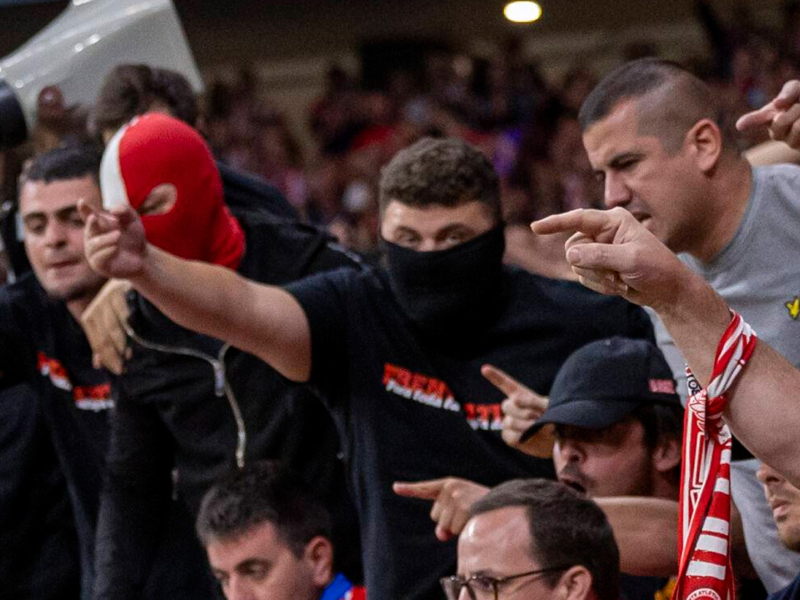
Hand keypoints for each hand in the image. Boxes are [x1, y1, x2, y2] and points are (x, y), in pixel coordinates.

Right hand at [79, 201, 146, 278]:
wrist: (142, 257)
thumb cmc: (134, 237)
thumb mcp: (132, 221)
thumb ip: (125, 211)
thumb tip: (113, 209)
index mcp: (99, 224)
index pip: (88, 215)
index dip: (84, 209)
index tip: (81, 201)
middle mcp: (93, 237)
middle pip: (89, 229)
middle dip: (91, 223)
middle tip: (95, 217)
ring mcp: (94, 251)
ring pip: (93, 244)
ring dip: (105, 239)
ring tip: (118, 235)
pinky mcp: (98, 265)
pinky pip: (97, 258)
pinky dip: (106, 252)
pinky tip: (115, 248)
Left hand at [80, 279, 132, 373]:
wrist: (133, 270)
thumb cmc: (125, 300)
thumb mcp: (111, 320)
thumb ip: (103, 339)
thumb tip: (97, 364)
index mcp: (91, 314)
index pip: (96, 339)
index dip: (106, 356)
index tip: (117, 370)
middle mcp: (97, 304)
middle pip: (105, 334)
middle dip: (113, 354)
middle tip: (123, 368)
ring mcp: (109, 296)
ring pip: (114, 325)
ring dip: (122, 343)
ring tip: (129, 356)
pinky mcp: (121, 289)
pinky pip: (125, 312)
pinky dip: (130, 325)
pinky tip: (136, 336)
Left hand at [393, 478, 488, 540]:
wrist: (507, 505)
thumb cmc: (483, 508)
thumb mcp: (461, 509)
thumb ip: (445, 520)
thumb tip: (441, 534)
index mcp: (449, 484)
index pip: (425, 488)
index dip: (409, 489)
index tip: (395, 487)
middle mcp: (450, 488)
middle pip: (435, 516)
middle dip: (448, 521)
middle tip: (467, 515)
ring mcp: (457, 497)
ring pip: (444, 525)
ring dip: (457, 527)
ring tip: (473, 517)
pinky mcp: (464, 508)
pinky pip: (455, 530)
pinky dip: (464, 531)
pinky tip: (475, 521)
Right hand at [481, 364, 551, 456]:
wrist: (557, 440)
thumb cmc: (554, 418)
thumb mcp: (551, 406)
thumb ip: (537, 403)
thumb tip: (520, 404)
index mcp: (521, 395)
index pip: (506, 384)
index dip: (495, 376)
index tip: (485, 369)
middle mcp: (512, 406)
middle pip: (508, 405)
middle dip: (525, 412)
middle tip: (540, 418)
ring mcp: (509, 421)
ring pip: (510, 422)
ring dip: (526, 426)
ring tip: (539, 428)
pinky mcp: (509, 436)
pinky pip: (511, 436)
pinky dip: (523, 437)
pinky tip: (530, 436)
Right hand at [532, 208, 693, 314]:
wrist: (667, 291)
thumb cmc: (656, 269)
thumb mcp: (630, 260)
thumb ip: (599, 255)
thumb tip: (570, 254)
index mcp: (614, 221)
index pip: (578, 218)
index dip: (556, 223)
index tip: (535, 228)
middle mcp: (604, 231)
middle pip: (573, 246)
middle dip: (590, 265)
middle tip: (615, 273)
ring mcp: (600, 248)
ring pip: (576, 264)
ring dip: (597, 277)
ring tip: (620, 280)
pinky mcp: (599, 264)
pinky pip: (582, 275)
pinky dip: (598, 284)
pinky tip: (618, 284)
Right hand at [736, 80, 799, 147]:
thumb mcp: (797, 89)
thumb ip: (788, 91)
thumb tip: (777, 104)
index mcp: (770, 118)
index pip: (757, 119)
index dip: (749, 121)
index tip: (740, 125)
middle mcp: (777, 133)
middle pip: (780, 121)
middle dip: (794, 110)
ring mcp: (790, 143)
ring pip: (796, 127)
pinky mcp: (799, 148)